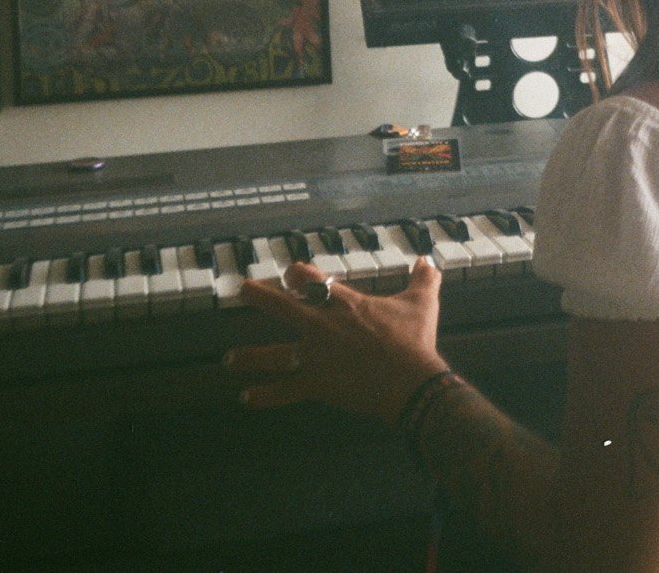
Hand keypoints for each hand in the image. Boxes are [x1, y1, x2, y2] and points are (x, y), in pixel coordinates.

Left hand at [228, 259, 448, 422]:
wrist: (411, 380)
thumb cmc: (415, 339)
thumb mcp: (422, 302)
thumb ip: (423, 278)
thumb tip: (428, 260)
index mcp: (344, 303)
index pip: (310, 280)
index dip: (297, 274)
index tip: (289, 273)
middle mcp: (322, 325)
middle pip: (282, 306)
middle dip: (260, 297)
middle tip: (242, 290)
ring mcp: (316, 356)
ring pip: (274, 353)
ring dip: (249, 356)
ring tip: (229, 359)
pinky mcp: (316, 383)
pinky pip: (285, 390)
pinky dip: (265, 395)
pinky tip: (246, 398)